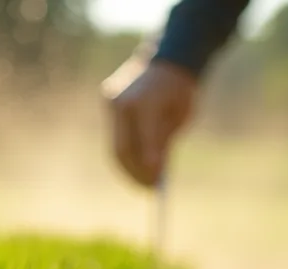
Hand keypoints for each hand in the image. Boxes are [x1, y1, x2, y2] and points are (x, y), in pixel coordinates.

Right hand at [102, 57, 197, 186]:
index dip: (147, 165)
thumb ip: (164, 141)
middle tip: (147, 189)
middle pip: (122, 148)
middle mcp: (121, 101)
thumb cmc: (180, 91)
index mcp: (144, 102)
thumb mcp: (179, 118)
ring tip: (142, 184)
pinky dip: (125, 154)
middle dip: (134, 172)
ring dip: (127, 168)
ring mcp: (111, 101)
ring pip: (115, 145)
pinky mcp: (108, 103)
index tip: (155, 184)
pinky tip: (135, 169)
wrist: (168, 59)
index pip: (143, 141)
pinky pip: (115, 135)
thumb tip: (153, 171)